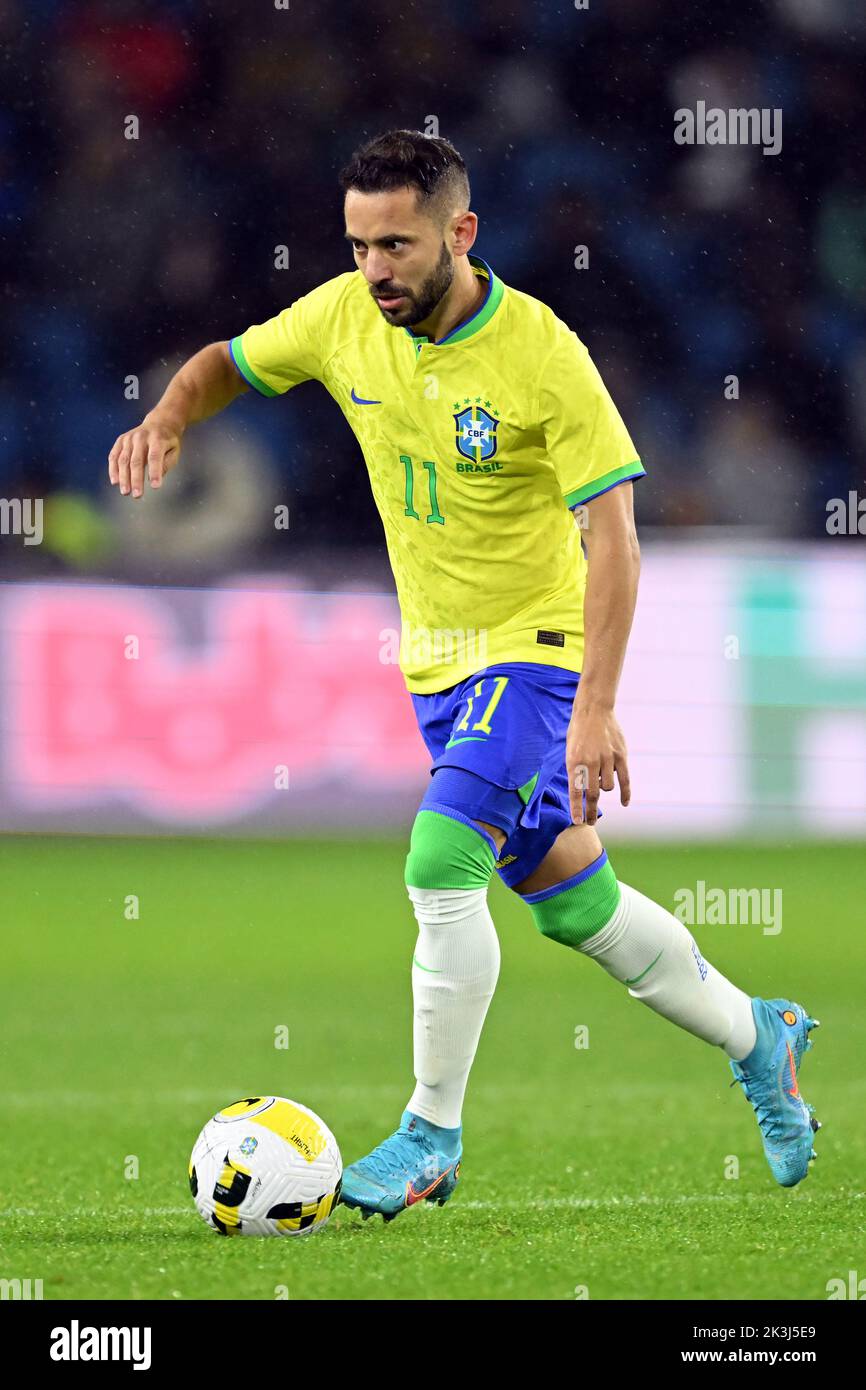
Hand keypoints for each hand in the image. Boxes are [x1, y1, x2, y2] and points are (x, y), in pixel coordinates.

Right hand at [108, 415, 181, 497]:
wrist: (159, 423)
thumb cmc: (168, 442)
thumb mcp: (175, 451)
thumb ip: (167, 464)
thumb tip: (156, 477)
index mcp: (157, 439)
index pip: (154, 457)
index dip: (154, 472)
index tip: (155, 487)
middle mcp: (141, 437)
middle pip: (136, 460)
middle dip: (136, 479)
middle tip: (137, 495)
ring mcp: (129, 438)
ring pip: (123, 460)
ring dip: (123, 477)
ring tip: (125, 492)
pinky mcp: (121, 440)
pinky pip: (114, 456)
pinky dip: (113, 469)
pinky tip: (115, 481)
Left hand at [566, 703, 630, 824]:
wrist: (593, 710)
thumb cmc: (578, 732)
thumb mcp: (570, 751)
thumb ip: (577, 771)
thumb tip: (585, 791)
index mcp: (574, 761)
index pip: (575, 791)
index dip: (576, 809)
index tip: (577, 822)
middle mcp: (591, 762)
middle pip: (593, 795)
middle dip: (591, 811)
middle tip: (590, 822)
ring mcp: (607, 759)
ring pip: (608, 787)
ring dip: (604, 789)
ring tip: (599, 778)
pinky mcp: (621, 755)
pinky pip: (625, 779)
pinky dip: (625, 793)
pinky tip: (624, 803)